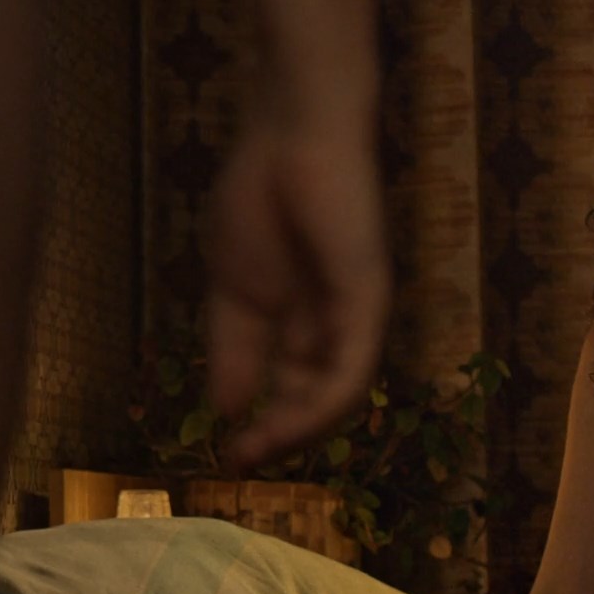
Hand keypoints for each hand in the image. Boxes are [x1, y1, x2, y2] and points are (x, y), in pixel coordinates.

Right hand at [204, 107, 389, 470]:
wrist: (290, 131)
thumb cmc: (260, 192)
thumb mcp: (233, 287)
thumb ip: (233, 348)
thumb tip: (224, 410)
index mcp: (302, 316)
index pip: (287, 386)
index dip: (258, 424)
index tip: (224, 455)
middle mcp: (335, 322)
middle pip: (313, 398)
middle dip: (278, 436)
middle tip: (239, 462)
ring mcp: (355, 312)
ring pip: (336, 394)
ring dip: (296, 430)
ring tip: (257, 449)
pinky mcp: (369, 299)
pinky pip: (351, 367)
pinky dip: (320, 403)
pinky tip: (285, 422)